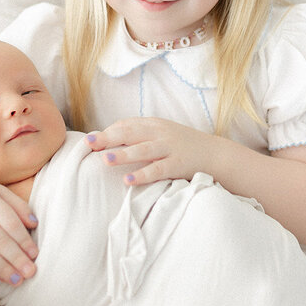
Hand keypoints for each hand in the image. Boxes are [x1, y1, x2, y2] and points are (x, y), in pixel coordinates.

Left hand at [86, 118, 214, 185]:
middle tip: (89, 144)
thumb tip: (109, 143)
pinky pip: (158, 169)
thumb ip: (140, 136)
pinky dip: (143, 174)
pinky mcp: (179, 164)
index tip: (90, 140)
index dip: (108, 131)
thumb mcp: (162, 135)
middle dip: (108, 138)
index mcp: (154, 125)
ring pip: (143, 150)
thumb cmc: (183, 146)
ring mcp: (170, 148)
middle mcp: (160, 133)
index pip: (127, 125)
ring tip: (104, 159)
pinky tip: (128, 180)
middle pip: (130, 133)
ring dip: (123, 154)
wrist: (215, 154)